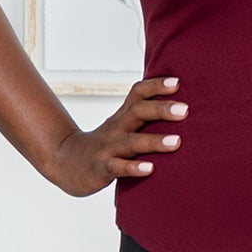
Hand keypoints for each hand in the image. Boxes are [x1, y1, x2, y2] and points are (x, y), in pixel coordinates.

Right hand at [45, 76, 186, 197]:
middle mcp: (116, 128)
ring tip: (177, 142)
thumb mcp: (123, 126)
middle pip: (137, 112)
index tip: (177, 82)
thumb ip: (145, 117)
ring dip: (154, 141)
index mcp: (123, 116)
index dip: (155, 86)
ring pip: (131, 141)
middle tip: (184, 109)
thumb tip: (182, 108)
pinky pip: (117, 167)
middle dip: (160, 109)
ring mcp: (107, 148)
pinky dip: (133, 167)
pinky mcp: (101, 168)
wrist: (67, 163)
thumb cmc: (106, 144)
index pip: (138, 93)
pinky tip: (150, 169)